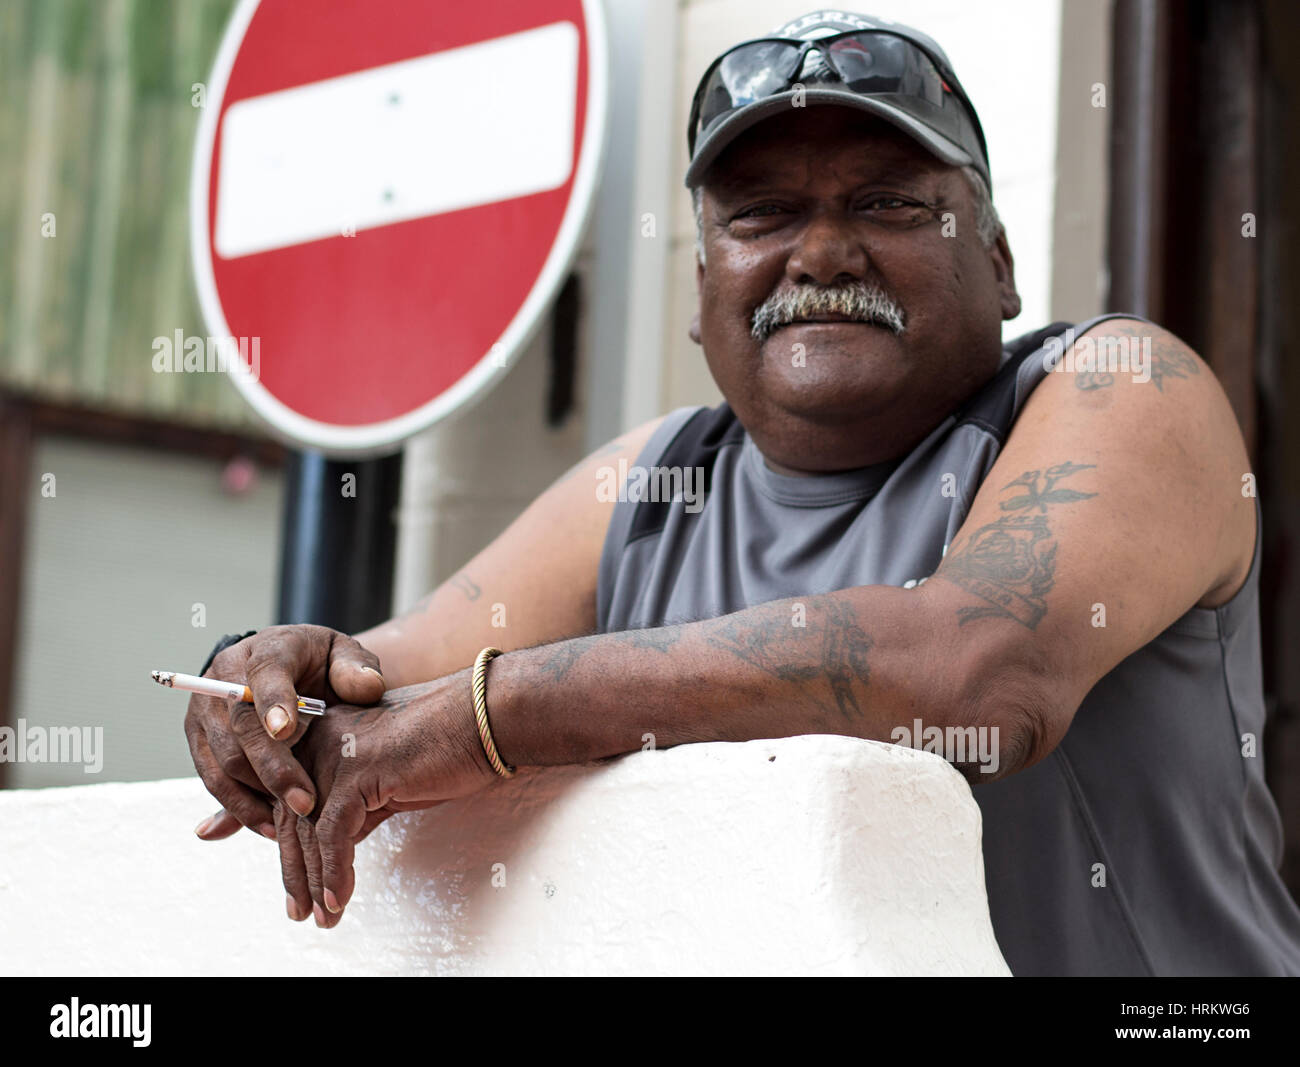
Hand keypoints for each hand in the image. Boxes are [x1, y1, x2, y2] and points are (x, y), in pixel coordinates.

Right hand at [184, 625, 385, 840]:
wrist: (292, 669)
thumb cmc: (323, 665)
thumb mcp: (347, 657)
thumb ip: (358, 670)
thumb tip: (365, 687)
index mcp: (268, 649)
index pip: (265, 672)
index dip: (273, 702)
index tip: (287, 731)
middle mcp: (225, 675)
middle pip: (239, 726)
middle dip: (271, 768)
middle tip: (304, 802)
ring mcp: (206, 709)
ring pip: (222, 759)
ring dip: (253, 795)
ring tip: (289, 822)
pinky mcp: (199, 738)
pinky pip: (212, 778)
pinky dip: (237, 806)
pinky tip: (267, 825)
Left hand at [276, 669, 500, 926]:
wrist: (485, 718)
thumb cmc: (446, 745)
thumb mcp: (387, 779)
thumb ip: (355, 804)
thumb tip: (334, 847)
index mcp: (323, 735)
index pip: (291, 802)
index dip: (291, 850)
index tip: (298, 890)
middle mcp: (319, 740)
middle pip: (290, 818)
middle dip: (296, 872)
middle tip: (301, 913)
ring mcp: (336, 754)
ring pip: (308, 831)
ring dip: (316, 882)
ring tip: (325, 918)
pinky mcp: (357, 773)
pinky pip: (334, 834)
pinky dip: (335, 872)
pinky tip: (339, 899)